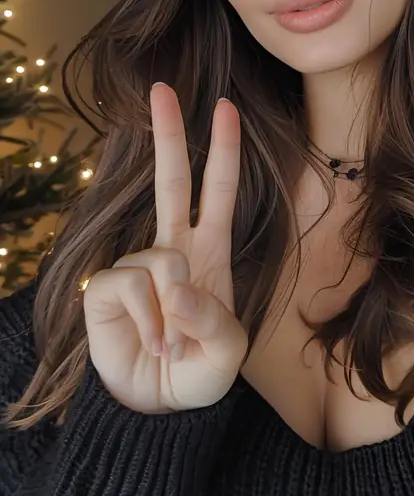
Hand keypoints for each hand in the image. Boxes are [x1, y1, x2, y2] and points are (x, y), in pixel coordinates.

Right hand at [83, 84, 247, 412]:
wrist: (159, 408)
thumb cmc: (199, 372)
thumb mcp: (226, 352)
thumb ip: (210, 318)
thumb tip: (172, 285)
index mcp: (210, 252)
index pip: (218, 192)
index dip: (224, 151)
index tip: (225, 108)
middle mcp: (173, 249)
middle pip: (172, 181)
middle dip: (169, 134)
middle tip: (163, 87)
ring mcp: (137, 265)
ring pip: (160, 262)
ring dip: (170, 313)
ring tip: (169, 342)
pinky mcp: (106, 288)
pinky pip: (131, 286)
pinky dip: (146, 321)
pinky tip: (148, 341)